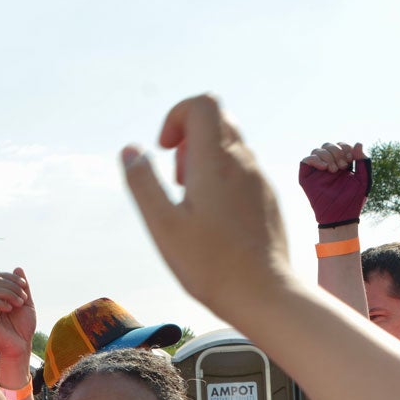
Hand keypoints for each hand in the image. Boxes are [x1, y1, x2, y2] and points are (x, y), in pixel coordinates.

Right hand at [0, 267, 37, 368]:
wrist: (21, 346)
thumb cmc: (23, 327)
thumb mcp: (27, 303)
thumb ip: (23, 287)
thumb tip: (18, 268)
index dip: (12, 278)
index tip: (25, 287)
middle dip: (12, 286)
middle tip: (23, 298)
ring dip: (8, 293)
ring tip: (19, 303)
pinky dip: (0, 303)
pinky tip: (10, 309)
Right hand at [123, 95, 292, 317]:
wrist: (265, 295)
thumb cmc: (212, 265)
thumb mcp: (163, 225)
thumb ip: (143, 182)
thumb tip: (131, 150)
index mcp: (217, 161)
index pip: (203, 103)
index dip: (177, 116)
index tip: (165, 150)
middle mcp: (244, 163)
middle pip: (217, 120)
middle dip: (189, 139)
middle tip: (179, 180)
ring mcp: (260, 181)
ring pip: (231, 147)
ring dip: (205, 161)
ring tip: (193, 203)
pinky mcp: (268, 201)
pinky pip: (244, 172)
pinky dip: (222, 179)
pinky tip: (214, 220)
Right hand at [298, 140, 369, 225]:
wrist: (341, 217)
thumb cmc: (353, 201)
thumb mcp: (364, 179)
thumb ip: (363, 161)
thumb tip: (358, 143)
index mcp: (340, 164)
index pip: (340, 145)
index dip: (345, 147)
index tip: (350, 159)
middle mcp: (327, 165)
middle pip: (327, 145)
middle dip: (336, 152)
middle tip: (342, 166)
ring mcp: (316, 171)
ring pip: (317, 150)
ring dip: (327, 156)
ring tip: (333, 170)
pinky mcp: (307, 178)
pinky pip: (306, 160)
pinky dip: (315, 159)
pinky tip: (324, 168)